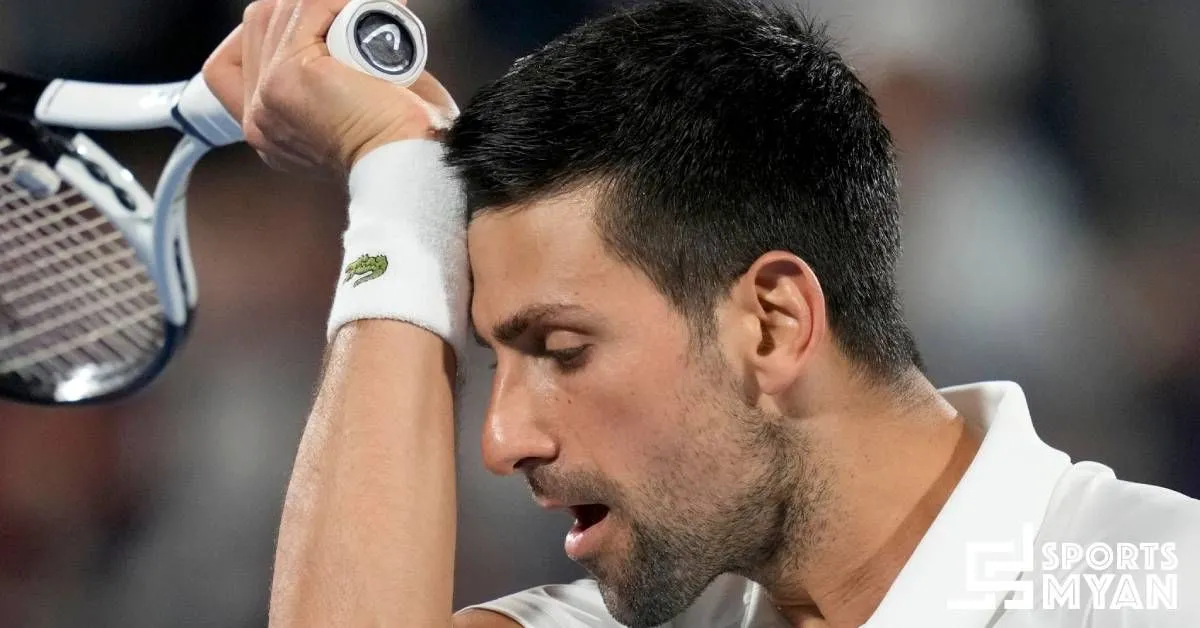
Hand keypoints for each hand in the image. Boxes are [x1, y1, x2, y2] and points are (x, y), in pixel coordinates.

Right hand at [201, 0, 457, 174]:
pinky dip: (336, 1)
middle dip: (298, 12)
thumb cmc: (409, 146)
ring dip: (322, 4)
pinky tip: (370, 9)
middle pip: (255, 29)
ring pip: (275, 14)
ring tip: (364, 14)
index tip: (310, 29)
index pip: (232, 66)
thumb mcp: (356, 110)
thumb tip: (353, 24)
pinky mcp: (288, 77)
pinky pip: (306, 8)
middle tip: (347, 15)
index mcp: (272, 132)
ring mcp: (267, 97)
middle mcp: (260, 119)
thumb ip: (336, 75)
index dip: (264, 36)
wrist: (417, 166)